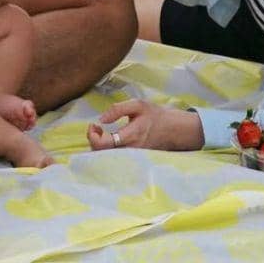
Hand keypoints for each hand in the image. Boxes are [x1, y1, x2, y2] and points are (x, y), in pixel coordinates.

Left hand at [86, 100, 204, 151]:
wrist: (170, 129)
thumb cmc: (152, 115)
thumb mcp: (137, 104)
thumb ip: (117, 109)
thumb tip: (101, 119)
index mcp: (131, 135)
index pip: (104, 144)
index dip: (93, 136)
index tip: (94, 124)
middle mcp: (130, 150)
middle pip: (102, 154)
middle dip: (93, 141)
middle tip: (96, 127)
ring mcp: (131, 157)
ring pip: (106, 157)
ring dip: (98, 145)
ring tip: (101, 131)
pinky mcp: (131, 159)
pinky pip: (113, 158)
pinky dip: (105, 149)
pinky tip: (107, 138)